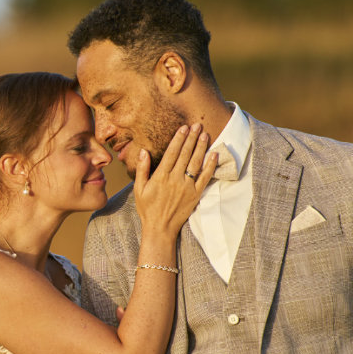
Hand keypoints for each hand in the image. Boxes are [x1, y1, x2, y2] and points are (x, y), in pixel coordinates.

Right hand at [133, 123, 216, 238]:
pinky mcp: (195, 194)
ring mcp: (187, 187)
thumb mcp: (139, 189)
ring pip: (195, 163)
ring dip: (201, 147)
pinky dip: (210, 165)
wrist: (160, 228)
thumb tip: (144, 152)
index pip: (172, 153)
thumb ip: (142, 169)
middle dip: (191, 138)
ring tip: (204, 134)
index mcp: (161, 176)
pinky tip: (214, 154)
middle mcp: (175, 179)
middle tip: (197, 125)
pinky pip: (205, 177)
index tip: (183, 128)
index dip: (178, 139)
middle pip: (185, 154)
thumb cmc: (147, 209)